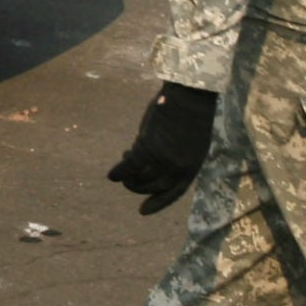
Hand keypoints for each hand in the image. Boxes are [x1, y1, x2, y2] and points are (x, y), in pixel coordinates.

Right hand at [107, 82, 218, 215]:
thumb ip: (177, 151)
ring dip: (129, 177)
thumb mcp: (190, 136)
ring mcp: (165, 158)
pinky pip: (130, 166)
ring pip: (141, 178)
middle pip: (155, 186)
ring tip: (124, 167)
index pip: (175, 192)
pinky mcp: (149, 148)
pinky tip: (111, 175)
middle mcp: (180, 166)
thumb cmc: (191, 109)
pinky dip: (119, 172)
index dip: (158, 202)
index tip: (141, 211)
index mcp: (193, 164)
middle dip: (138, 186)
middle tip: (128, 180)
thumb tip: (153, 161)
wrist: (190, 93)